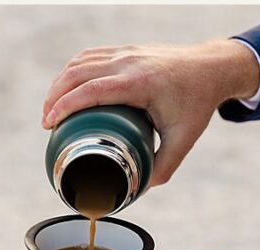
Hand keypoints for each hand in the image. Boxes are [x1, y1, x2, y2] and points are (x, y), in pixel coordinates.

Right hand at [42, 39, 259, 187]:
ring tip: (52, 108)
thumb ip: (164, 166)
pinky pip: (90, 56)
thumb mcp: (184, 138)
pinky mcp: (127, 50)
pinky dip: (73, 71)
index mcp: (140, 82)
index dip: (64, 105)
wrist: (213, 68)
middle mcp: (129, 62)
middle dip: (54, 97)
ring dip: (60, 83)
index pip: (91, 89)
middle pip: (77, 73)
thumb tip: (140, 190)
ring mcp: (127, 52)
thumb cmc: (198, 102)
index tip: (48, 123)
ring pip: (80, 62)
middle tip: (47, 123)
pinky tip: (68, 87)